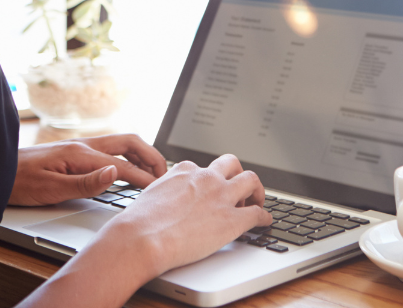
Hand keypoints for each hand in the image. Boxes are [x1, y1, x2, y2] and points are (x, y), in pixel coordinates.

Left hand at [9, 133, 167, 205]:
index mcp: (80, 154)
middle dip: (151, 157)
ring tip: (154, 172)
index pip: (122, 165)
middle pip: (129, 143)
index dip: (144, 179)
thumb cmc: (18, 183)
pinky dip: (128, 156)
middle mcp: (83, 145)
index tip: (159, 190)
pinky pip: (111, 148)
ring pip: (121, 143)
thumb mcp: (51, 190)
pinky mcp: (76, 151)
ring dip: (141, 154)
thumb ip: (85, 183)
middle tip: (164, 176)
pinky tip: (129, 167)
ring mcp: (80, 146)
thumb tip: (114, 174)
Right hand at [100, 154, 271, 276]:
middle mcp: (206, 178)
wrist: (142, 239)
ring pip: (251, 180)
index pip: (204, 168)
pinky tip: (265, 222)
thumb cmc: (138, 223)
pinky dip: (264, 217)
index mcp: (185, 171)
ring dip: (256, 191)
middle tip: (239, 189)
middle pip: (232, 164)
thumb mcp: (151, 194)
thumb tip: (164, 202)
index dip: (210, 179)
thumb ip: (165, 192)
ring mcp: (221, 197)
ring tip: (256, 201)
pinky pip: (257, 213)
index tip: (211, 188)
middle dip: (238, 174)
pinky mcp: (232, 220)